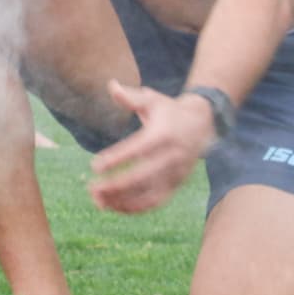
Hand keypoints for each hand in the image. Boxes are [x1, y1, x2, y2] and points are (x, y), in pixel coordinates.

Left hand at [87, 81, 216, 213]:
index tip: (95, 165)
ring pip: (149, 194)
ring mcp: (176, 174)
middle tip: (91, 188)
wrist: (202, 125)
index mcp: (164, 134)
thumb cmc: (169, 110)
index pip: (139, 149)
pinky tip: (113, 207)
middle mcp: (172, 157)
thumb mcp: (152, 99)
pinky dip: (135, 208)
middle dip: (116, 185)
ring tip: (97, 201)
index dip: (117, 158)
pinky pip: (155, 203)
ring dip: (122, 201)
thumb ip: (131, 97)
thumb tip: (111, 85)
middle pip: (143, 177)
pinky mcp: (176, 186)